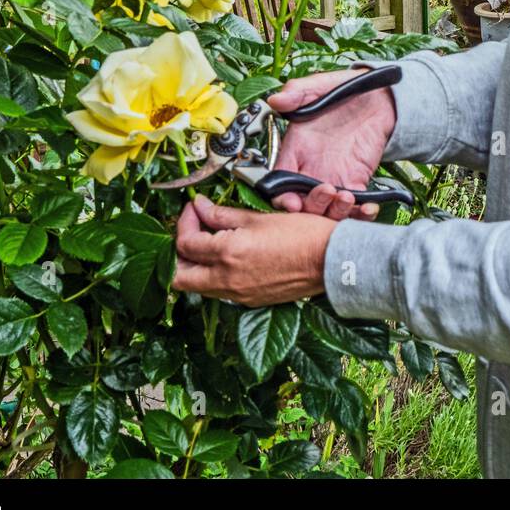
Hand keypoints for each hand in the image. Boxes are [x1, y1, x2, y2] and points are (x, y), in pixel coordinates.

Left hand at [171, 194, 334, 306]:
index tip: (195, 209)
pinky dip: (213, 276)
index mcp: (228, 253)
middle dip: (179, 252)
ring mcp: (237, 294)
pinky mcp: (249, 301)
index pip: (185, 242)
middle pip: (178, 275)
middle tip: (191, 231)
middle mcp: (227, 279)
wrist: (331, 261)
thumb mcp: (260, 218)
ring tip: (208, 244)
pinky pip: (218, 292)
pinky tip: (228, 258)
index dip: (185, 221)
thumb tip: (201, 207)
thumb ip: (223, 215)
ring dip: (194, 266)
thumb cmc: (304, 236)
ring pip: (196, 286)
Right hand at [266, 66, 396, 219]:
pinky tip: (368, 207)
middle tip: (327, 192)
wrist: (379, 96)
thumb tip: (276, 99)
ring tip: (347, 197)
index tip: (291, 201)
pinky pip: (355, 206)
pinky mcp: (357, 180)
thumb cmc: (345, 90)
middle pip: (302, 201)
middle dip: (311, 205)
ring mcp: (334, 176)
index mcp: (296, 148)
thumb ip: (297, 92)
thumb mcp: (319, 86)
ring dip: (335, 211)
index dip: (282, 195)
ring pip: (327, 208)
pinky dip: (360, 213)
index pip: (279, 180)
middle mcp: (312, 167)